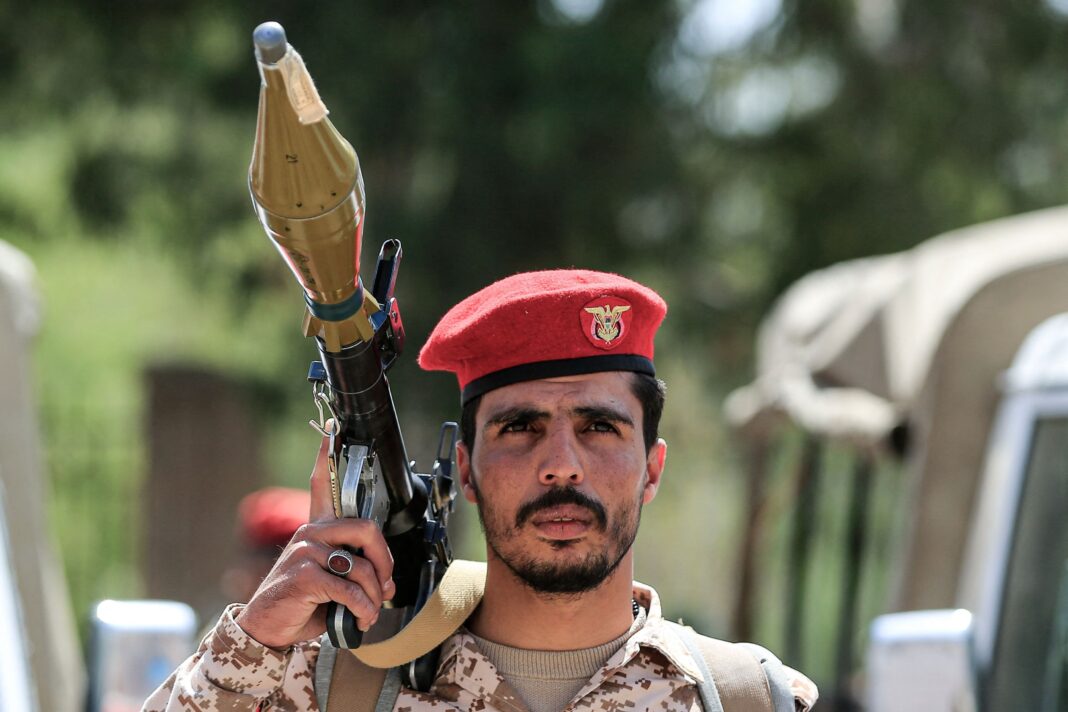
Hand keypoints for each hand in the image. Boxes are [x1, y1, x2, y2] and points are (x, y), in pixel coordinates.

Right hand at [235, 429, 395, 648]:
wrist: (268, 627)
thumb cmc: (302, 602)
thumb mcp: (329, 579)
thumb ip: (353, 569)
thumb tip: (386, 581)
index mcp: (316, 528)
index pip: (321, 484)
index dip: (327, 456)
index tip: (332, 431)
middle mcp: (310, 533)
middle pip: (366, 530)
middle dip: (385, 562)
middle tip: (386, 585)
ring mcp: (305, 552)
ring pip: (361, 568)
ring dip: (374, 597)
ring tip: (369, 612)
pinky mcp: (303, 575)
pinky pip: (349, 589)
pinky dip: (362, 608)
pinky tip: (360, 618)